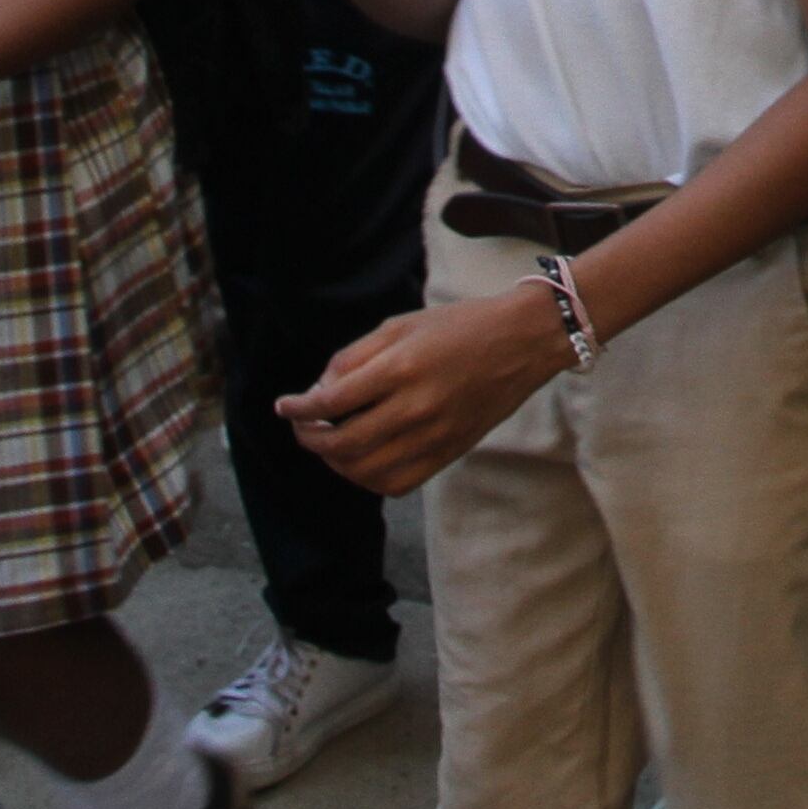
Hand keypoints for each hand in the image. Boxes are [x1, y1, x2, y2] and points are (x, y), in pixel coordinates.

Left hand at [278, 287, 568, 494]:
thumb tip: (319, 392)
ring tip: (328, 444)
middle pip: (342, 443)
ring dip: (334, 462)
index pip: (332, 402)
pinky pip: (396, 484)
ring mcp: (435, 436)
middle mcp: (416, 407)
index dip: (298, 409)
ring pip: (365, 470)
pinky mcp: (449, 453)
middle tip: (302, 428)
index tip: (284, 407)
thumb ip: (355, 357)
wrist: (522, 342)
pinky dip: (368, 478)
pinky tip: (361, 461)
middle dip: (311, 438)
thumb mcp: (401, 325)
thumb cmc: (459, 326)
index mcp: (402, 368)